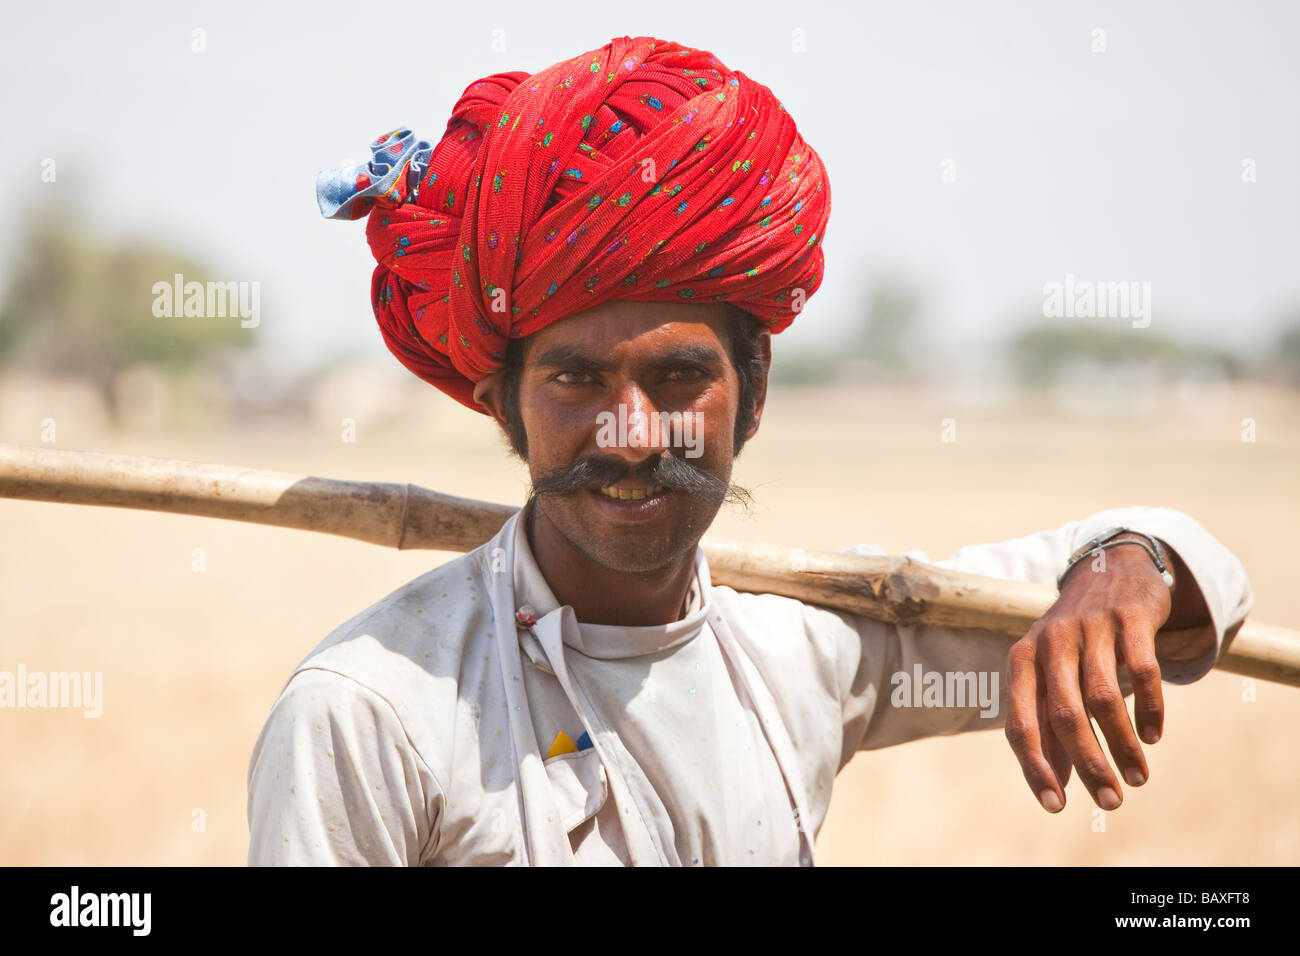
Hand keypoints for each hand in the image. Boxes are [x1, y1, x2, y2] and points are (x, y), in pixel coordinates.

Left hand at [1004, 537, 1174, 812]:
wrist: (1109, 570)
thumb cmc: (1074, 638)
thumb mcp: (1052, 673)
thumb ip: (1051, 725)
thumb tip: (1057, 786)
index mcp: (1021, 659)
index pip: (1020, 722)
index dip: (1035, 767)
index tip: (1056, 806)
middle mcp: (1050, 641)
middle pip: (1063, 714)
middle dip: (1088, 764)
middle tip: (1111, 802)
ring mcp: (1088, 626)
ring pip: (1103, 698)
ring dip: (1122, 745)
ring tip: (1139, 778)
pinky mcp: (1129, 617)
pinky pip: (1142, 670)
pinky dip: (1150, 708)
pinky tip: (1153, 735)